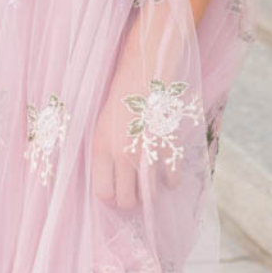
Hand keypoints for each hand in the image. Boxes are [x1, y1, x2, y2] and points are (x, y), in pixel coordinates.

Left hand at [92, 0, 189, 208]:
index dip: (112, 198)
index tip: (118, 193)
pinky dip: (171, 180)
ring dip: (152, 192)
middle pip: (127, 200)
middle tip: (136, 192)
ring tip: (151, 183)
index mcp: (100, 149)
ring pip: (150, 195)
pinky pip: (171, 179)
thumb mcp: (101, 126)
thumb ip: (104, 155)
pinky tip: (167, 173)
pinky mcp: (167, 145)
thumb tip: (110, 186)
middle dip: (132, 200)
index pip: (103, 194)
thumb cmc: (120, 99)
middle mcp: (121, 154)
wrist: (144, 72)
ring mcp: (146, 152)